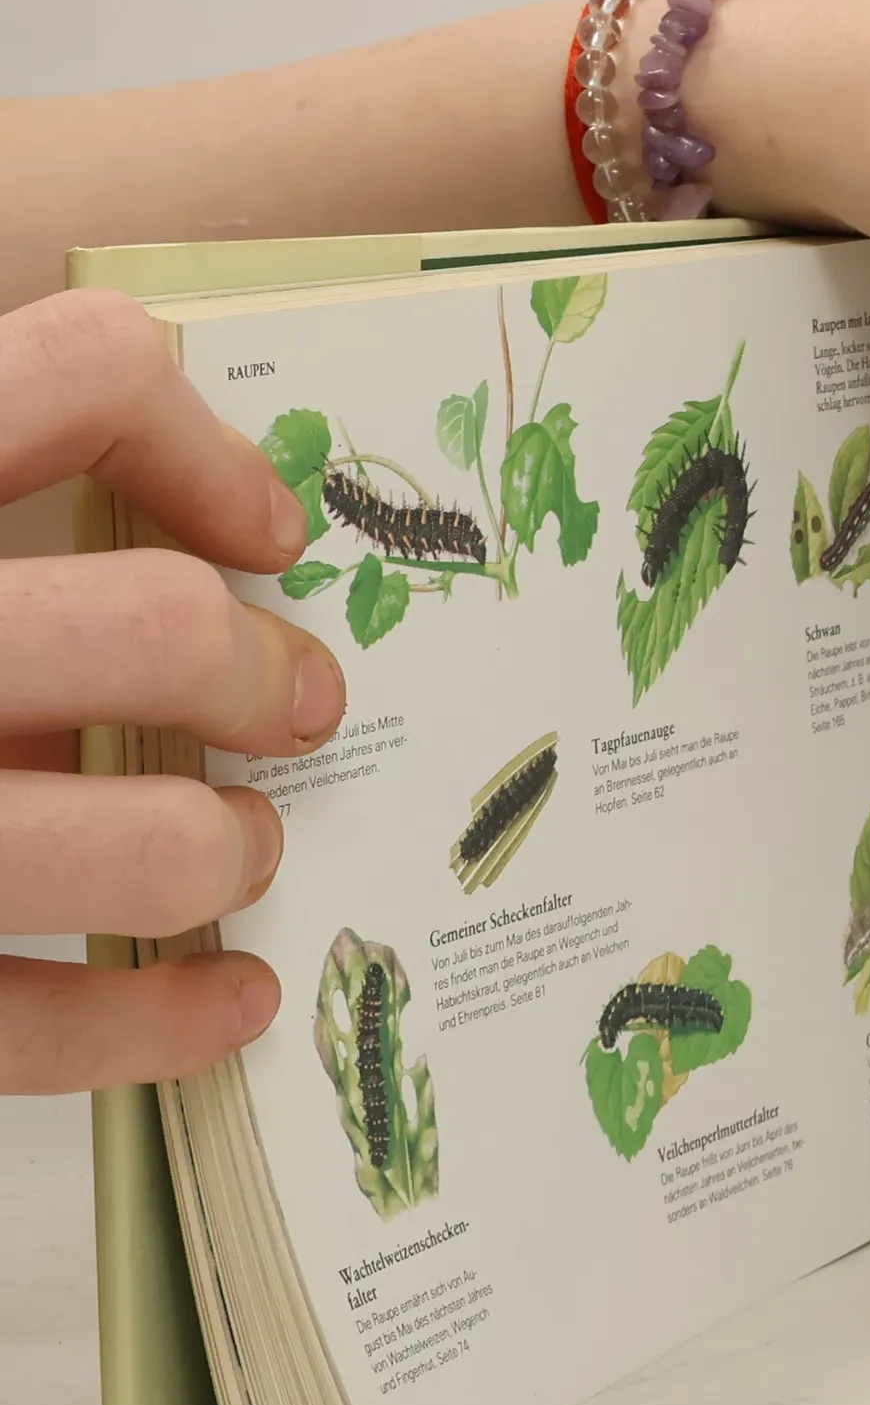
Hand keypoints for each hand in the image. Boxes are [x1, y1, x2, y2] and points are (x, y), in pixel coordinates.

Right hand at [0, 289, 345, 1091]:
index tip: (260, 533)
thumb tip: (183, 518)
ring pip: (139, 846)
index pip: (77, 376)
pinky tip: (230, 1000)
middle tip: (296, 704)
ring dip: (225, 847)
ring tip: (238, 848)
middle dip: (260, 671)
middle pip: (154, 630)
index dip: (202, 446)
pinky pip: (38, 1027)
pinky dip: (168, 1021)